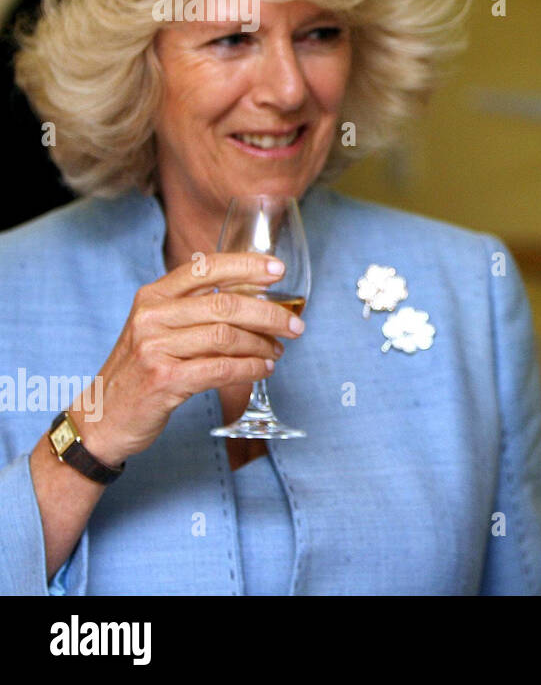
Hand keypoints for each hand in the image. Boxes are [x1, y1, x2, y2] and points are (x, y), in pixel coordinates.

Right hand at [70, 253, 302, 465]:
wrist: (100, 418)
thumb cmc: (140, 370)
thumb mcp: (157, 328)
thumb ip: (194, 308)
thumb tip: (254, 296)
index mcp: (153, 296)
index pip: (206, 268)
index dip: (247, 266)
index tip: (278, 270)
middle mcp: (152, 316)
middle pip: (226, 304)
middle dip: (269, 314)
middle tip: (295, 326)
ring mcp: (155, 347)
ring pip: (227, 337)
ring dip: (262, 345)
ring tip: (277, 351)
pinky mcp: (164, 379)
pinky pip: (221, 368)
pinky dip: (251, 368)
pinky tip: (264, 369)